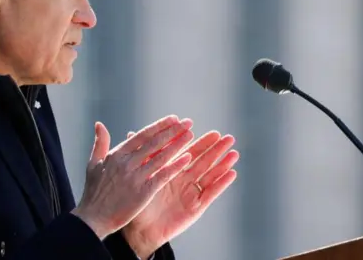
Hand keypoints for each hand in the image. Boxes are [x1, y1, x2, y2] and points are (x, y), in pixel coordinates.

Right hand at [71, 115, 194, 239]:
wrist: (93, 218)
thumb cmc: (94, 192)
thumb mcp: (93, 163)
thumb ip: (100, 143)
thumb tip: (99, 124)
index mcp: (116, 154)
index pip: (142, 135)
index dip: (159, 126)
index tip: (173, 119)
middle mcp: (127, 163)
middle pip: (154, 143)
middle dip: (173, 131)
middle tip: (188, 122)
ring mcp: (135, 177)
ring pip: (161, 156)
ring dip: (178, 144)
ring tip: (190, 135)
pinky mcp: (143, 192)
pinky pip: (163, 175)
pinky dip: (175, 166)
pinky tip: (187, 158)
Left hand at [121, 129, 238, 258]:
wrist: (140, 229)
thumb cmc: (139, 202)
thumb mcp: (140, 177)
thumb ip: (141, 157)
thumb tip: (129, 133)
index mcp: (172, 171)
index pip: (188, 152)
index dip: (200, 142)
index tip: (213, 132)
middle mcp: (184, 180)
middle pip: (203, 161)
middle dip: (215, 149)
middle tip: (227, 137)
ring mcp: (192, 193)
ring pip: (210, 175)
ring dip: (222, 164)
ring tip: (234, 152)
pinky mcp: (196, 207)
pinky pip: (211, 193)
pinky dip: (221, 183)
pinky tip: (231, 173)